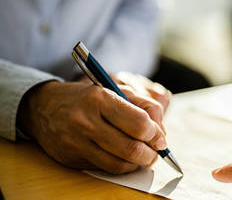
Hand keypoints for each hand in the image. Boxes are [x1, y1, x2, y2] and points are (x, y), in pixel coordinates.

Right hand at [17, 80, 167, 173]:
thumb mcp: (116, 89)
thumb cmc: (88, 97)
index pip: (139, 123)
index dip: (156, 134)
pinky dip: (122, 166)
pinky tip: (126, 159)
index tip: (161, 139)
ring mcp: (76, 142)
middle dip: (151, 154)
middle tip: (156, 152)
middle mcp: (86, 121)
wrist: (44, 107)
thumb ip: (144, 106)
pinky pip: (105, 168)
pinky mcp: (71, 158)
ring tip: (144, 156)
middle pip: (131, 148)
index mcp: (100, 98)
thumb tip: (161, 134)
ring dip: (138, 163)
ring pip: (119, 163)